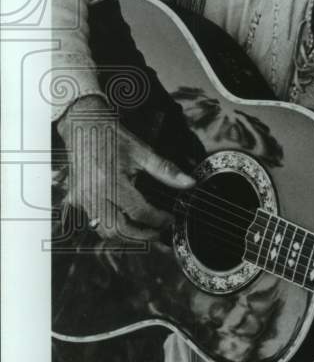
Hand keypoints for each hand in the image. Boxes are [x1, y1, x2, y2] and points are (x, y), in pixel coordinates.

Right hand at [57, 94, 194, 243]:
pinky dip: (110, 227)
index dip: (158, 219)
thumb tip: (190, 183)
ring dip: (125, 236)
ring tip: (145, 230)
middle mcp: (93, 194)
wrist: (83, 125)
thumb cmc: (113, 137)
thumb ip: (166, 170)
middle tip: (159, 232)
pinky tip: (126, 222)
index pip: (138, 212)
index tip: (170, 219)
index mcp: (110, 181)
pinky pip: (93, 222)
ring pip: (104, 231)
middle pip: (119, 230)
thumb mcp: (142, 151)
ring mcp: (81, 199)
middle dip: (142, 236)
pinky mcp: (76, 199)